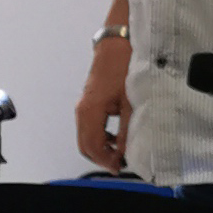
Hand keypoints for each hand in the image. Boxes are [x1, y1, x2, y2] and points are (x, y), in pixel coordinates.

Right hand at [76, 39, 130, 171]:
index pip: (93, 146)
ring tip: (120, 152)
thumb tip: (127, 150)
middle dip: (101, 157)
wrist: (116, 45)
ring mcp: (83, 106)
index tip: (119, 167)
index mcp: (90, 111)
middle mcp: (83, 110)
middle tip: (119, 163)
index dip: (105, 160)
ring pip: (86, 138)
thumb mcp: (130, 102)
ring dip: (100, 148)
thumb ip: (128, 129)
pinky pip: (89, 127)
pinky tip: (116, 138)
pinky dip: (100, 138)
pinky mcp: (88, 103)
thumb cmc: (122, 66)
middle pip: (85, 145)